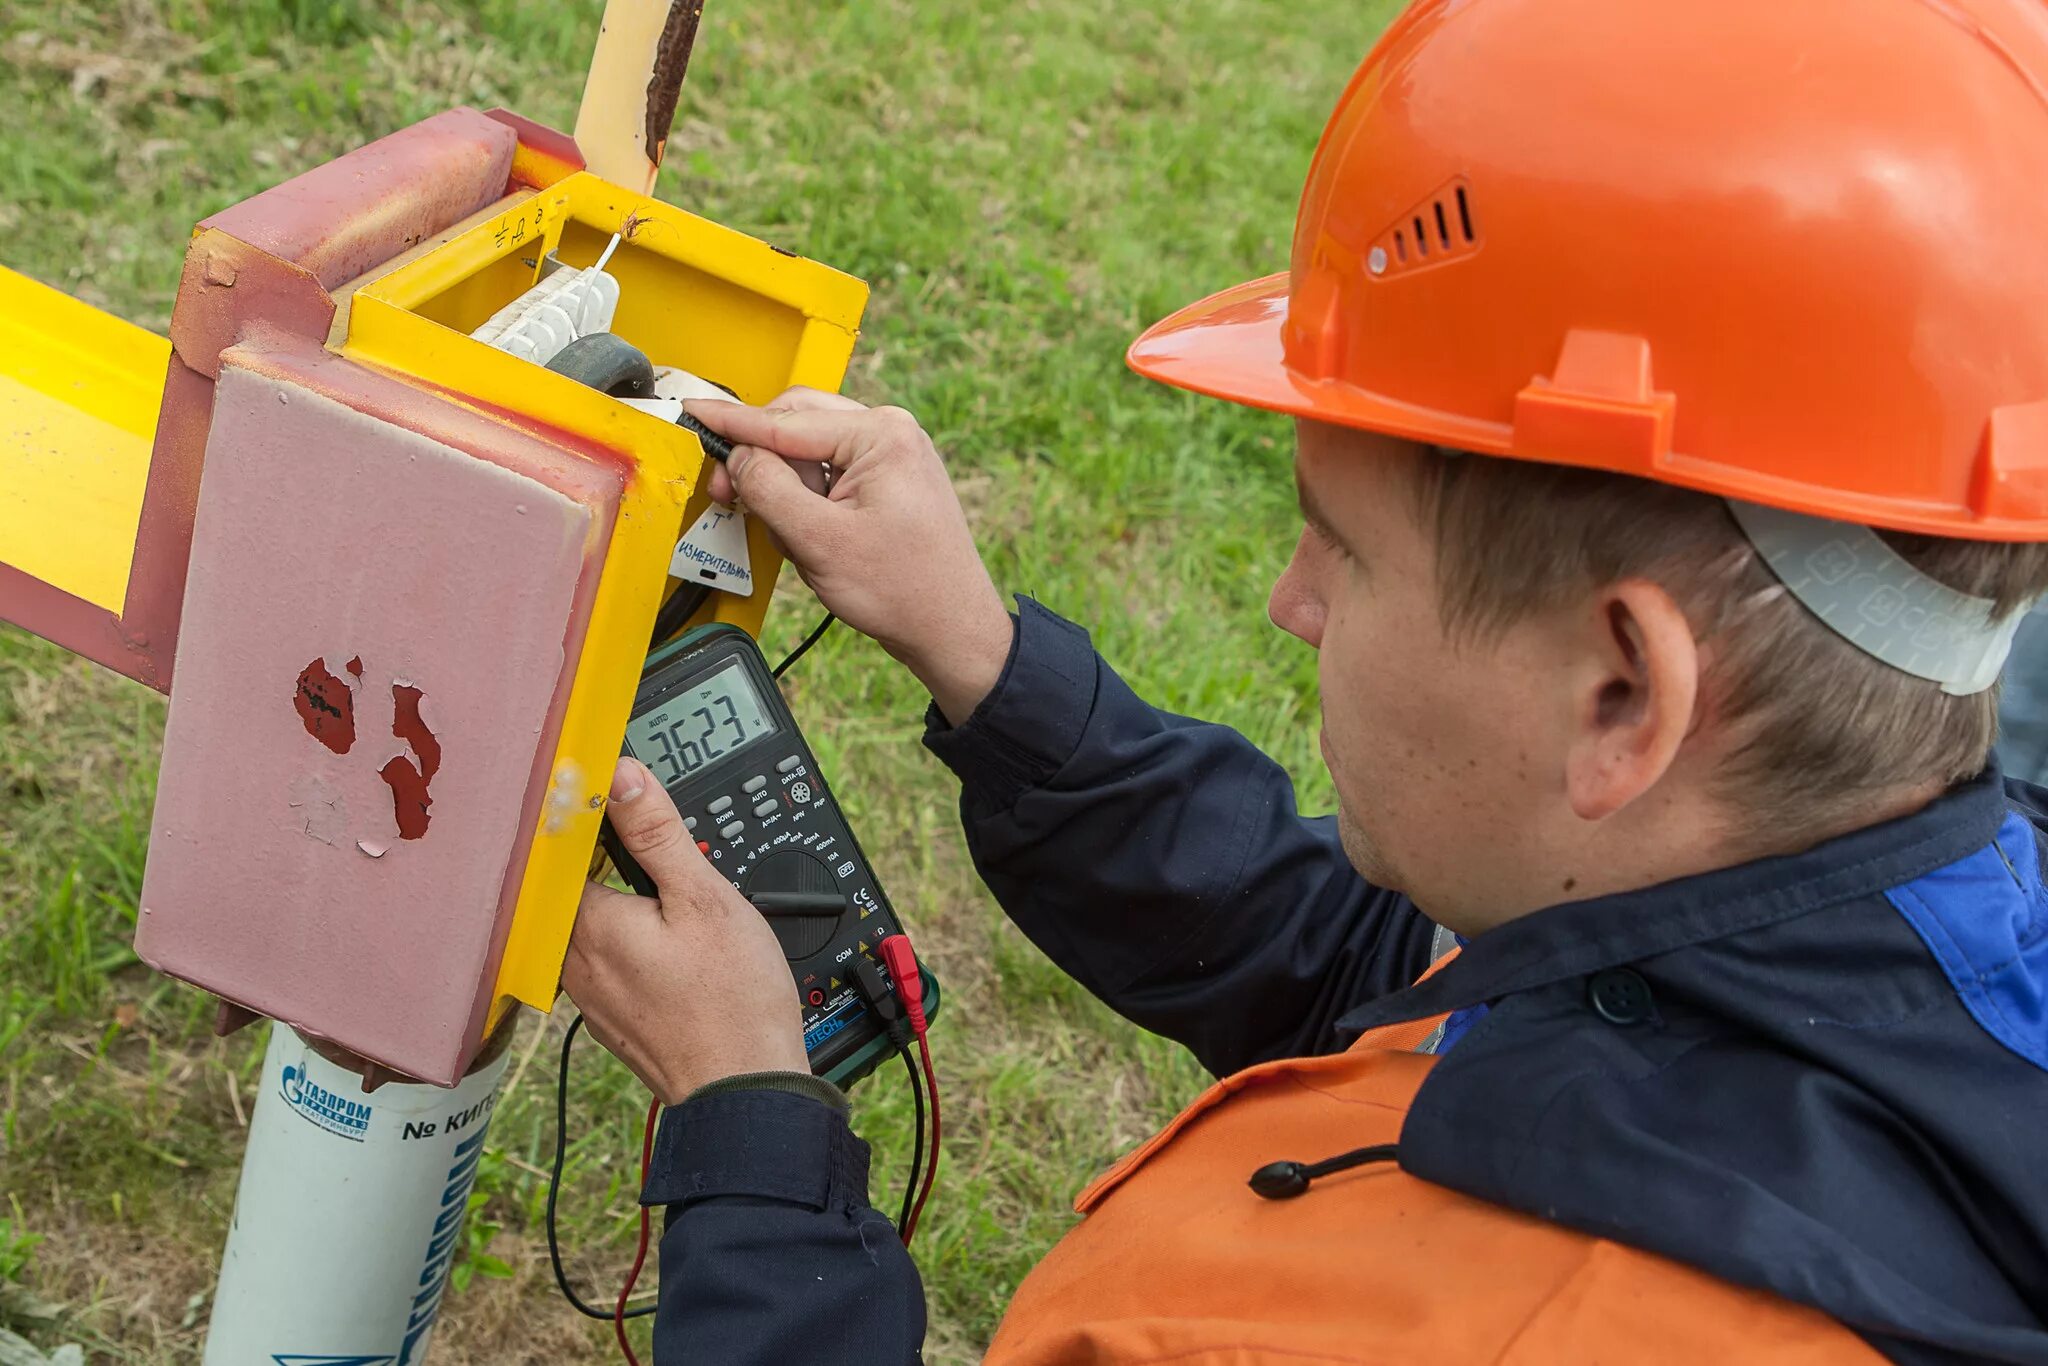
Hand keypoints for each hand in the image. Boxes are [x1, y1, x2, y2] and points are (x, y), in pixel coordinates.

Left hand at [562, 758, 807, 1104]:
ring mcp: (591, 999)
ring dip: (618, 908)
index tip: (605, 798)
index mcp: (588, 926)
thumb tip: (622, 778)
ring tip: (664, 898)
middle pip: (573, 891)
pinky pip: (607, 968)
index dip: (584, 819)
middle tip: (648, 845)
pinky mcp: (614, 1023)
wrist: (744, 1091)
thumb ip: (657, 835)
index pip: (562, 852)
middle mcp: (576, 965)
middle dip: (606, 863)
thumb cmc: (732, 1001)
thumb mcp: (705, 898)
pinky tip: (669, 951)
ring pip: (589, 932)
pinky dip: (629, 948)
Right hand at [691, 389, 1013, 724]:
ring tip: (801, 540)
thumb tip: (739, 456)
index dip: (731, 422)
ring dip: (787, 490)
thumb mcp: (819, 541)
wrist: (951, 630)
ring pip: (805, 452)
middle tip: (729, 495)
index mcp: (881, 435)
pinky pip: (827, 474)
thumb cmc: (904, 591)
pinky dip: (807, 504)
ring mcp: (890, 456)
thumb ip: (769, 490)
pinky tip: (816, 540)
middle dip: (760, 462)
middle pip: (794, 424)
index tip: (693, 411)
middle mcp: (889, 433)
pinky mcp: (885, 481)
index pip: (784, 421)